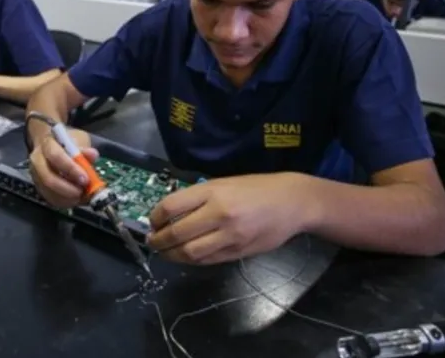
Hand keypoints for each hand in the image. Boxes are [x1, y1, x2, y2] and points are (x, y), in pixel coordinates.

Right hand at [29, 128, 97, 208]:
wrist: (51, 145)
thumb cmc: (66, 143)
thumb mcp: (77, 139)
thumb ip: (84, 149)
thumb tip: (93, 155)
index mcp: (47, 144)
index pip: (56, 157)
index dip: (71, 169)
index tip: (85, 179)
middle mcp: (37, 161)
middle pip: (48, 178)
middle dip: (67, 188)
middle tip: (82, 192)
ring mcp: (36, 175)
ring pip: (48, 191)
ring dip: (66, 198)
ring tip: (81, 196)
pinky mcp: (38, 186)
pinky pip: (49, 198)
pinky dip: (63, 202)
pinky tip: (75, 200)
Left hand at [146, 173, 314, 264]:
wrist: (293, 202)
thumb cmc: (256, 188)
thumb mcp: (225, 183)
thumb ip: (198, 197)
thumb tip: (170, 212)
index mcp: (213, 191)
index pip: (171, 206)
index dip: (155, 217)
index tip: (152, 222)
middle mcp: (219, 213)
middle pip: (177, 233)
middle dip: (158, 241)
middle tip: (151, 242)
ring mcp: (230, 236)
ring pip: (190, 252)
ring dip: (171, 255)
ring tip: (165, 252)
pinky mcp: (239, 252)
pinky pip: (208, 260)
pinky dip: (192, 260)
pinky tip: (185, 256)